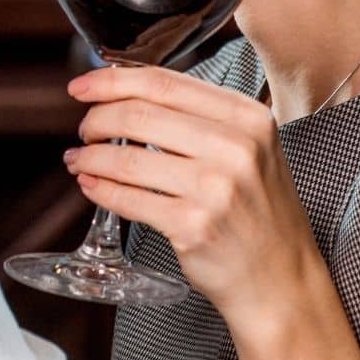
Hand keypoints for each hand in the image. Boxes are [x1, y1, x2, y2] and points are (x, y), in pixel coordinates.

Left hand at [66, 66, 342, 349]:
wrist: (280, 278)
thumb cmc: (256, 209)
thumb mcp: (249, 148)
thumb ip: (200, 116)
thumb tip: (126, 91)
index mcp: (247, 117)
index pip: (165, 83)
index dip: (112, 81)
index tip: (82, 87)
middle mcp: (236, 147)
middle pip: (140, 115)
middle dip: (97, 120)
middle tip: (85, 130)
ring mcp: (216, 189)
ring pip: (128, 159)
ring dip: (91, 157)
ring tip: (79, 159)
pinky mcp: (195, 227)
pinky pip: (130, 200)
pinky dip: (101, 190)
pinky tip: (91, 185)